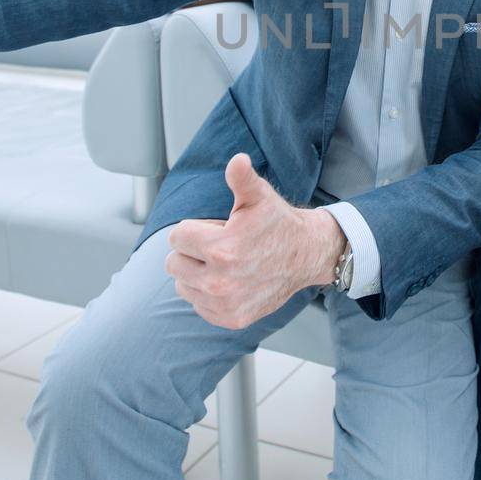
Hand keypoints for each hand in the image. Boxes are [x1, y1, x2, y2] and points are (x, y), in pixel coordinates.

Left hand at [165, 153, 346, 328]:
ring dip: (196, 273)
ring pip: (183, 286)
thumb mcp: (259, 196)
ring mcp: (225, 303)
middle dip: (191, 252)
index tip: (215, 229)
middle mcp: (220, 282)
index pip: (176, 238)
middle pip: (174, 264)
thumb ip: (241, 178)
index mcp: (221, 250)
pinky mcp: (231, 318)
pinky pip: (198, 305)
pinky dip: (206, 294)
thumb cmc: (278, 223)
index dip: (194, 229)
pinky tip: (229, 281)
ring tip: (224, 264)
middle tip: (219, 246)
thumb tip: (237, 160)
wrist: (306, 254)